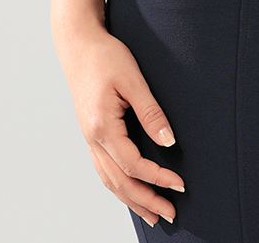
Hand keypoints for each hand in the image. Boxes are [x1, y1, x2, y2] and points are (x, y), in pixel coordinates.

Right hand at [54, 21, 184, 227]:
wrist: (78, 44)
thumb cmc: (105, 57)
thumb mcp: (133, 80)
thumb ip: (151, 112)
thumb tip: (169, 141)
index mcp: (102, 127)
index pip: (133, 165)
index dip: (158, 178)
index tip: (180, 184)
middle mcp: (92, 138)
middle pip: (120, 182)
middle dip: (146, 200)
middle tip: (170, 214)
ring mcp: (89, 138)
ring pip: (109, 180)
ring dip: (131, 200)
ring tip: (152, 214)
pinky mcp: (91, 133)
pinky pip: (104, 169)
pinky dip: (118, 186)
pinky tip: (129, 191)